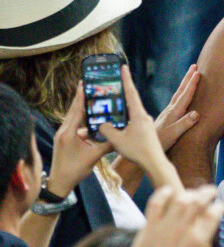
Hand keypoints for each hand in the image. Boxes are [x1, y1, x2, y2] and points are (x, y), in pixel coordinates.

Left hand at [48, 82, 111, 197]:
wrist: (60, 183)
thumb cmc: (75, 170)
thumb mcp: (94, 156)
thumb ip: (107, 144)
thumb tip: (121, 135)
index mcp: (68, 133)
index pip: (76, 110)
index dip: (80, 97)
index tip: (83, 84)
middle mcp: (63, 131)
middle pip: (73, 110)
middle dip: (79, 97)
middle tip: (85, 84)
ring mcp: (62, 135)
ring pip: (73, 117)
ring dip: (80, 108)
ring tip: (89, 97)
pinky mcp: (64, 139)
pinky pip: (73, 125)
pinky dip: (81, 119)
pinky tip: (89, 117)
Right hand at [99, 66, 165, 169]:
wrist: (154, 162)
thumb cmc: (137, 151)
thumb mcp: (117, 140)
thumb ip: (107, 129)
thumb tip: (102, 123)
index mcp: (138, 115)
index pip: (131, 93)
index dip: (126, 80)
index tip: (123, 67)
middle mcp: (144, 116)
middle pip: (133, 99)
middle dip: (125, 90)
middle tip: (118, 79)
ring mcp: (147, 123)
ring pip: (134, 110)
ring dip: (126, 104)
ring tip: (116, 99)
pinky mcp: (147, 131)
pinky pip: (135, 119)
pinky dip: (128, 116)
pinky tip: (122, 120)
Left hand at [132, 185, 223, 246]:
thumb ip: (207, 244)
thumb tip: (223, 240)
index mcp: (197, 241)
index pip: (213, 215)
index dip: (219, 207)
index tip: (221, 206)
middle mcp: (183, 230)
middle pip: (198, 202)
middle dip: (208, 193)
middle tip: (212, 191)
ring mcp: (165, 227)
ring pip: (181, 200)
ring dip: (190, 193)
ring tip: (195, 193)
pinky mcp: (150, 227)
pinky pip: (155, 204)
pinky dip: (162, 194)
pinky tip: (168, 191)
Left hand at [156, 64, 199, 150]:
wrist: (144, 149)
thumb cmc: (159, 143)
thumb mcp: (173, 135)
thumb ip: (184, 124)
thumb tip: (196, 113)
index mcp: (173, 113)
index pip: (184, 95)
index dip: (191, 84)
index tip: (197, 72)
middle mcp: (170, 110)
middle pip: (180, 91)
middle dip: (188, 78)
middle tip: (194, 66)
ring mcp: (168, 113)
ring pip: (178, 95)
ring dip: (185, 84)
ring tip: (191, 75)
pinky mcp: (166, 117)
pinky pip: (176, 101)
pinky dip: (181, 93)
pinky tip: (182, 94)